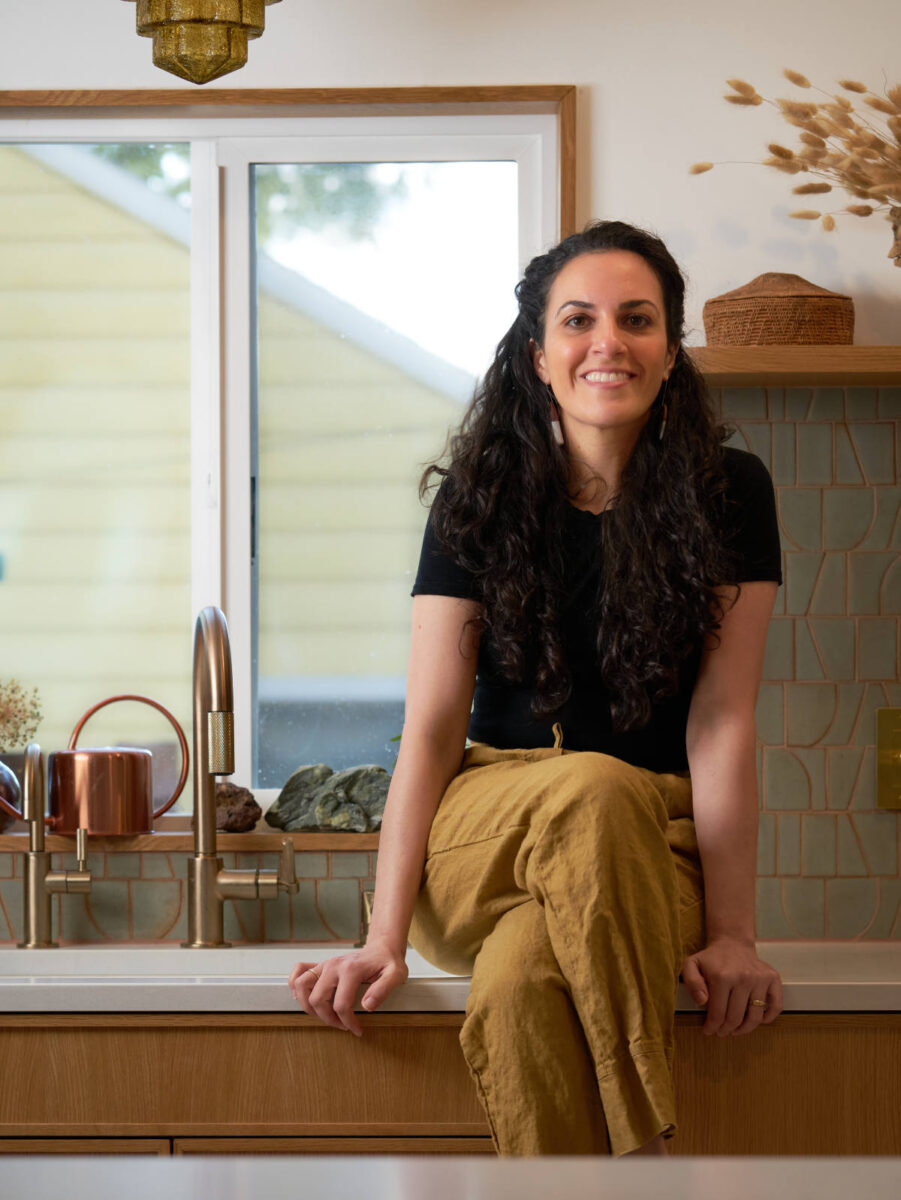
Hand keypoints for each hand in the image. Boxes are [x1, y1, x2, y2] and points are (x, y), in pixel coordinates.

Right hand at [288, 939, 408, 1037]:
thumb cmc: (388, 962)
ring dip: (308, 1006)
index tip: (357, 1030)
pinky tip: (305, 998)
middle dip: (328, 1018)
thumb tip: (367, 1006)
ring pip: (302, 986)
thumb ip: (384, 989)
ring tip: (324, 1016)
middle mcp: (334, 965)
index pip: (341, 1004)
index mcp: (351, 969)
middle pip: (317, 999)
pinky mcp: (321, 965)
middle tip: (343, 1026)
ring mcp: (325, 964)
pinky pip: (299, 971)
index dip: (348, 1022)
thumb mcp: (396, 974)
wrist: (382, 948)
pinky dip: (294, 985)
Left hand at [680, 937, 782, 1036]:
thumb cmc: (711, 959)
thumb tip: (702, 1002)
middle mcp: (744, 978)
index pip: (718, 1013)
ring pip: (755, 1017)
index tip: (708, 1031)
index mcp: (722, 977)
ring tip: (735, 1030)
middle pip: (736, 1018)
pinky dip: (768, 1018)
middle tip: (721, 1032)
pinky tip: (757, 1020)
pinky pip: (776, 1006)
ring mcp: (760, 979)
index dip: (712, 1026)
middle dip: (726, 1030)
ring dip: (744, 1029)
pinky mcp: (773, 978)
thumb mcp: (691, 964)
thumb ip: (691, 982)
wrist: (732, 944)